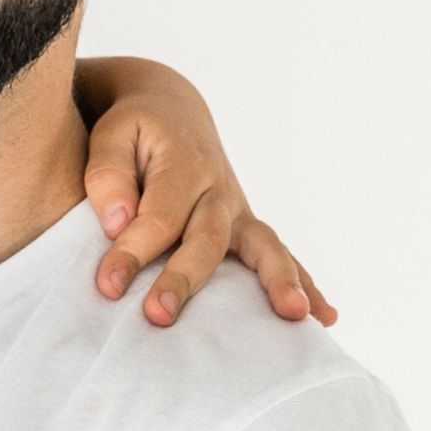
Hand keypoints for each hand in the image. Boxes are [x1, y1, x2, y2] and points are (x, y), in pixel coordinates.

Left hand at [81, 62, 333, 329]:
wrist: (172, 113)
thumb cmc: (136, 130)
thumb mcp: (112, 136)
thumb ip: (109, 175)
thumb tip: (117, 222)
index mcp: (184, 166)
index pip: (160, 216)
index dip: (132, 252)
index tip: (107, 286)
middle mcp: (219, 191)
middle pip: (207, 240)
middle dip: (184, 280)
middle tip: (159, 315)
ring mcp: (238, 212)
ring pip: (263, 248)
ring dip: (278, 282)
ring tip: (294, 315)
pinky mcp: (245, 231)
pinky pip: (278, 258)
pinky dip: (304, 285)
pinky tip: (323, 318)